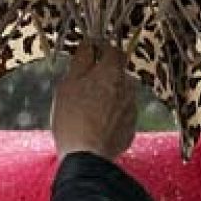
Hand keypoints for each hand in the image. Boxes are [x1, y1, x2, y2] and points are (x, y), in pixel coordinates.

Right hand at [51, 41, 137, 159]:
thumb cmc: (73, 118)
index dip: (101, 50)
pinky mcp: (131, 129)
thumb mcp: (68, 84)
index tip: (90, 56)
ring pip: (120, 95)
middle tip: (83, 88)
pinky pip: (121, 115)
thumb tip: (89, 44)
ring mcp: (132, 109)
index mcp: (112, 72)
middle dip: (104, 77)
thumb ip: (81, 60)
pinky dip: (111, 116)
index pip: (113, 50)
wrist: (86, 156)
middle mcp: (128, 88)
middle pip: (117, 74)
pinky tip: (95, 125)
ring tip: (87, 111)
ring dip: (108, 97)